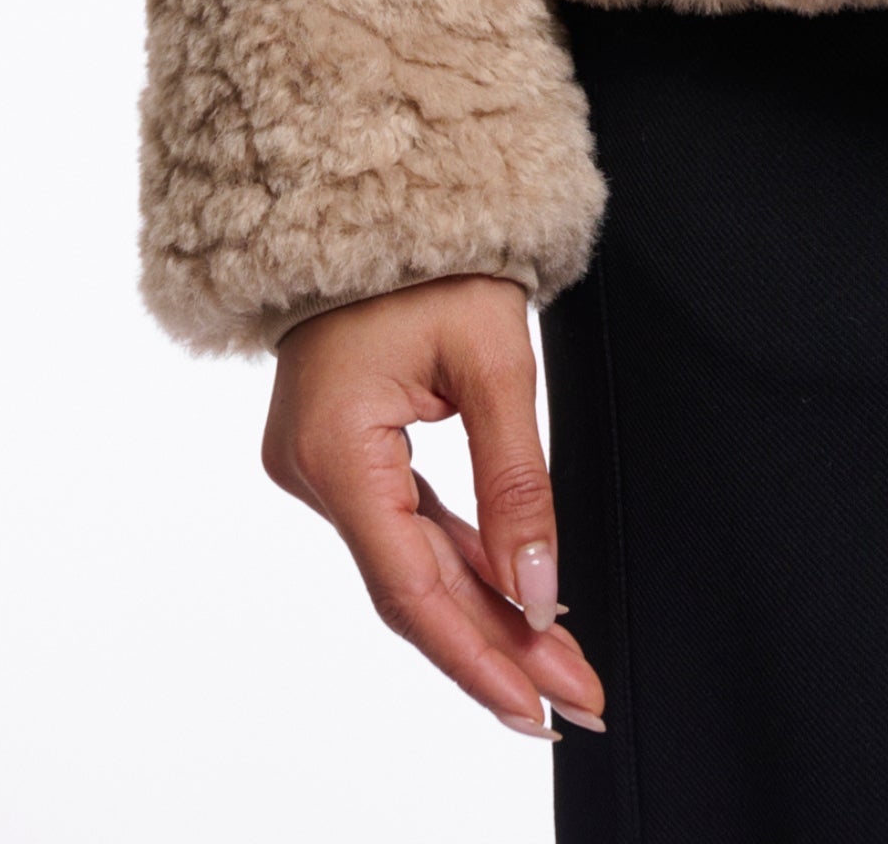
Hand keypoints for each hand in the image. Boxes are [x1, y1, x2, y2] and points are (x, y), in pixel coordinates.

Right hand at [263, 273, 608, 741]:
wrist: (378, 182)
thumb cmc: (432, 250)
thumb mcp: (493, 356)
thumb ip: (516, 480)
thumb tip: (539, 590)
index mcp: (335, 449)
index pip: (410, 586)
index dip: (476, 655)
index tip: (538, 705)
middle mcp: (311, 469)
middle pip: (413, 587)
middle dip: (497, 646)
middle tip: (576, 700)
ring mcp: (320, 464)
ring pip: (412, 563)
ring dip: (484, 612)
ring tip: (561, 666)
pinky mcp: (341, 454)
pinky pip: (406, 525)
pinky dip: (462, 563)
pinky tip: (515, 603)